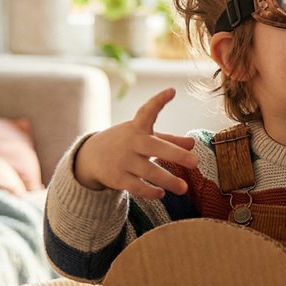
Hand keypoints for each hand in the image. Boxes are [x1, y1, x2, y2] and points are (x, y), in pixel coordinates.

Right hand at [74, 87, 198, 199]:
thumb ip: (169, 140)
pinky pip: (135, 186)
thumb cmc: (127, 144)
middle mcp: (131, 142)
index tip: (171, 91)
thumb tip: (192, 143)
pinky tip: (161, 194)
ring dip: (168, 180)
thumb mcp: (144, 137)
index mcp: (138, 128)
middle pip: (155, 147)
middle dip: (176, 154)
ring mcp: (123, 160)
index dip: (159, 101)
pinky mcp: (117, 178)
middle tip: (195, 162)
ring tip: (184, 188)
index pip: (147, 111)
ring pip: (148, 171)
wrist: (90, 156)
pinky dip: (149, 191)